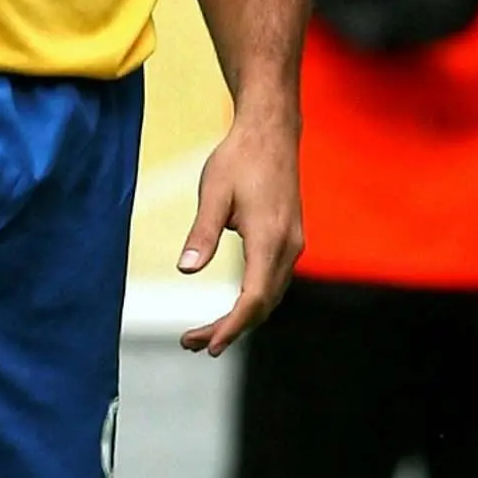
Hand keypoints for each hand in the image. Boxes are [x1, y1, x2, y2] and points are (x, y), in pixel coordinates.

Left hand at [177, 102, 302, 356]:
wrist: (272, 131)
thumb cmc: (239, 158)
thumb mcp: (213, 193)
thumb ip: (202, 233)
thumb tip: (186, 270)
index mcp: (269, 238)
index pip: (254, 298)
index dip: (232, 326)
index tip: (208, 346)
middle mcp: (288, 247)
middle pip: (263, 305)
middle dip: (229, 329)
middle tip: (190, 344)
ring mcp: (292, 244)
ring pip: (270, 297)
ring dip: (240, 319)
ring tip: (201, 334)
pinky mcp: (289, 240)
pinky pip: (272, 282)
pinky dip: (251, 302)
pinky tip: (228, 308)